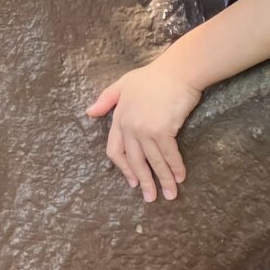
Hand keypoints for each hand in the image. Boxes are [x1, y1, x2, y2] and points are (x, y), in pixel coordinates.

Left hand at [86, 63, 202, 201]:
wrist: (178, 71)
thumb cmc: (153, 76)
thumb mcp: (123, 84)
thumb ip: (106, 99)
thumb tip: (89, 112)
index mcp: (119, 118)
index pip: (115, 150)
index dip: (124, 169)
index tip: (132, 182)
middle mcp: (129, 127)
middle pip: (134, 161)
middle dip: (143, 181)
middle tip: (151, 198)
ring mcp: (145, 129)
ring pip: (153, 162)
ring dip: (163, 180)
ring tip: (170, 195)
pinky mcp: (163, 130)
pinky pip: (168, 155)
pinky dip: (175, 168)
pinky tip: (180, 178)